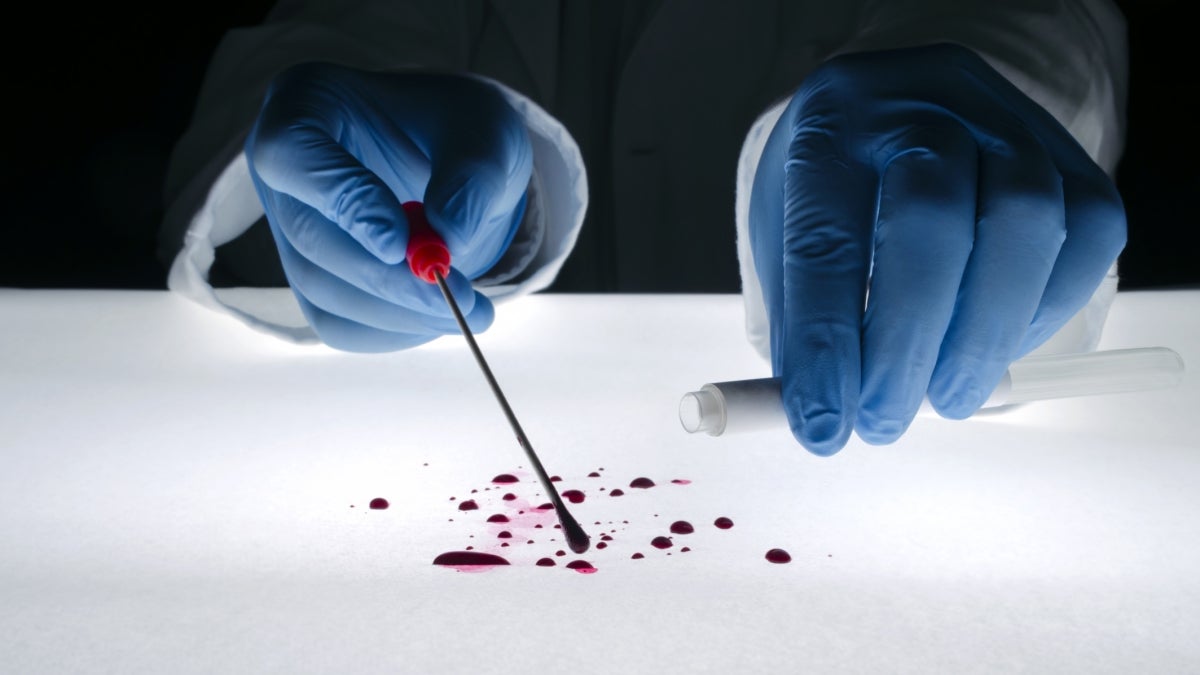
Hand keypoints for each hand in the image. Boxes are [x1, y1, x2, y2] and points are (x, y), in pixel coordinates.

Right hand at [245, 63, 532, 351]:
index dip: (342, 202)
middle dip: (387, 279)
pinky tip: (436, 316)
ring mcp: (287, 225)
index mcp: (308, 101)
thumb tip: (449, 239)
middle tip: (458, 300)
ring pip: (323, 288)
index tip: (401, 245)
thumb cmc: (463, 130)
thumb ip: (472, 181)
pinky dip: (392, 330)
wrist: (459, 160)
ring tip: (468, 309)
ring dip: (398, 313)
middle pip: (310, 236)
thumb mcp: (487, 134)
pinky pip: (336, 322)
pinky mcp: (310, 275)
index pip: (292, 151)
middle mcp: (282, 165)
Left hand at [749, 43, 1125, 454]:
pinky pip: (1086, 234)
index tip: (822, 427)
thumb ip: (805, 323)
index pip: (826, 240)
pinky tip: (997, 345)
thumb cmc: (834, 189)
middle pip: (932, 219)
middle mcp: (920, 103)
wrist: (897, 112)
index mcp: (830, 123)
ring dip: (985, 334)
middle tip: (885, 422)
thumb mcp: (788, 239)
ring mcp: (1005, 117)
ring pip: (1024, 222)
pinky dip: (1044, 311)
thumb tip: (823, 419)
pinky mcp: (1069, 152)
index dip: (826, 345)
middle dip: (909, 343)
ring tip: (947, 396)